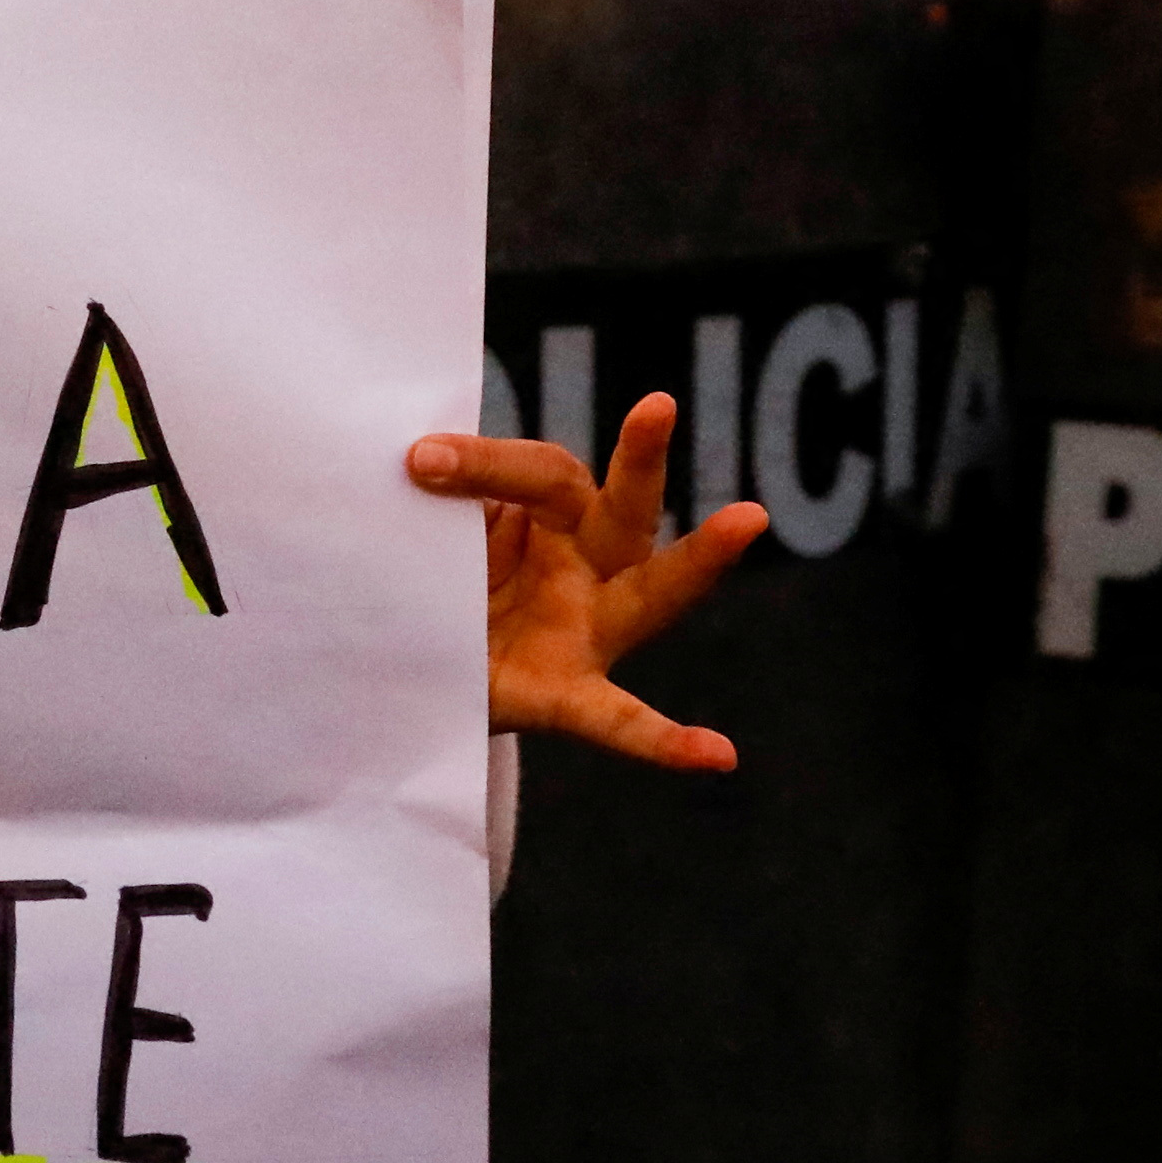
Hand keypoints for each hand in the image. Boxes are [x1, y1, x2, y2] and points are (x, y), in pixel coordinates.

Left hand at [411, 391, 758, 773]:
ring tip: (747, 520)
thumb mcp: (441, 538)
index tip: (421, 461)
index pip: (543, 474)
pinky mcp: (568, 696)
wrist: (415, 668)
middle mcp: (588, 565)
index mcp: (556, 515)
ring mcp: (590, 631)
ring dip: (701, 559)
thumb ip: (444, 508)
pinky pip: (623, 721)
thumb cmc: (441, 582)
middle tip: (657, 406)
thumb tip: (414, 466)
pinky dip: (668, 740)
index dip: (484, 463)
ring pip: (653, 592)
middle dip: (642, 458)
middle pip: (621, 508)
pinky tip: (718, 756)